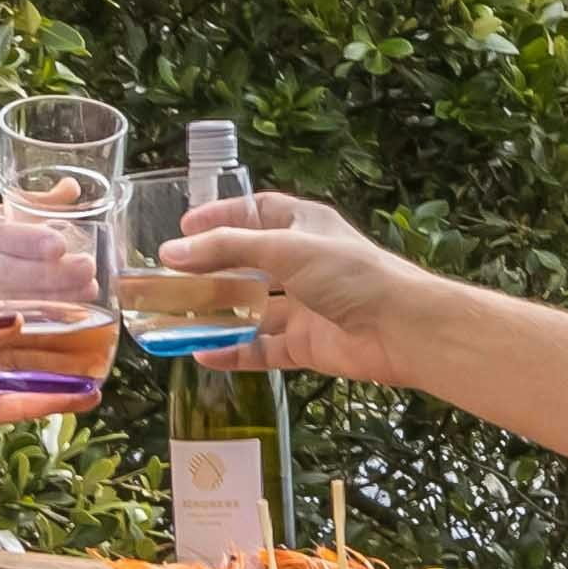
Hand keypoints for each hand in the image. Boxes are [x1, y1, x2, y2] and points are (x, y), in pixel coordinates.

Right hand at [150, 187, 415, 381]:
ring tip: (172, 319)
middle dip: (208, 271)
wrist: (401, 328)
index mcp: (304, 226)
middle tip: (166, 279)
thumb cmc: (349, 273)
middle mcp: (302, 264)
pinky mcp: (306, 345)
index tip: (183, 228)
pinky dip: (235, 353)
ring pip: (250, 310)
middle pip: (246, 264)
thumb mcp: (284, 247)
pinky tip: (202, 356)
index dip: (220, 217)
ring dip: (215, 315)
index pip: (255, 212)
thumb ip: (227, 249)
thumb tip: (172, 252)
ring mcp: (304, 306)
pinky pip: (263, 349)